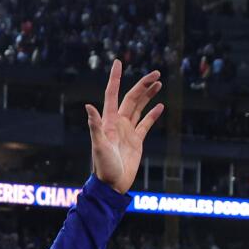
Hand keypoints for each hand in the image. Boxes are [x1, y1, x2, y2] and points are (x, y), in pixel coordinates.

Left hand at [87, 59, 163, 192]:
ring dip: (148, 95)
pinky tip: (160, 105)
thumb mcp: (98, 146)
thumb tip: (88, 106)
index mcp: (108, 121)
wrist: (112, 185)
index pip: (112, 94)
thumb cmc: (103, 167)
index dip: (115, 78)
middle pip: (131, 98)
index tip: (118, 62)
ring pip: (139, 108)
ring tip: (158, 83)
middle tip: (156, 73)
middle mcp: (117, 123)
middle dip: (143, 84)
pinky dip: (152, 114)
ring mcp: (127, 131)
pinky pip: (145, 124)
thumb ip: (95, 126)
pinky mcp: (136, 141)